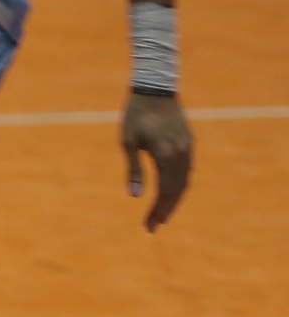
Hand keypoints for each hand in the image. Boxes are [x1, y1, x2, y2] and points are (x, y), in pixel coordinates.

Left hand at [121, 91, 191, 229]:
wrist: (155, 89)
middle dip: (165, 210)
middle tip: (154, 226)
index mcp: (165, 155)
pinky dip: (180, 185)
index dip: (157, 211)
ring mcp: (187, 149)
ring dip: (174, 200)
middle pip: (176, 191)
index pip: (164, 192)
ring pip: (184, 182)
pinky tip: (172, 192)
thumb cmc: (135, 114)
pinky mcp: (189, 143)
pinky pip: (187, 171)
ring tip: (162, 214)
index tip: (149, 226)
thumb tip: (135, 196)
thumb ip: (134, 169)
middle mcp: (181, 154)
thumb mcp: (128, 142)